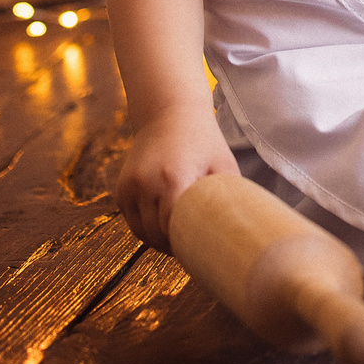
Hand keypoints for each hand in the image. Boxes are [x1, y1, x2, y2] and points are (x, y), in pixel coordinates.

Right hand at [113, 102, 238, 251]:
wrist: (169, 112)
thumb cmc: (202, 140)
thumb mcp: (223, 164)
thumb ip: (228, 196)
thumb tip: (241, 225)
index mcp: (174, 179)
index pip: (173, 230)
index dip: (186, 244)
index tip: (200, 250)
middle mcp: (146, 183)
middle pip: (155, 234)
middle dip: (172, 246)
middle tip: (191, 250)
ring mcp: (130, 186)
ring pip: (140, 232)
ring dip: (157, 241)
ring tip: (177, 242)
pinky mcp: (121, 188)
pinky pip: (131, 219)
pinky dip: (144, 228)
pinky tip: (162, 229)